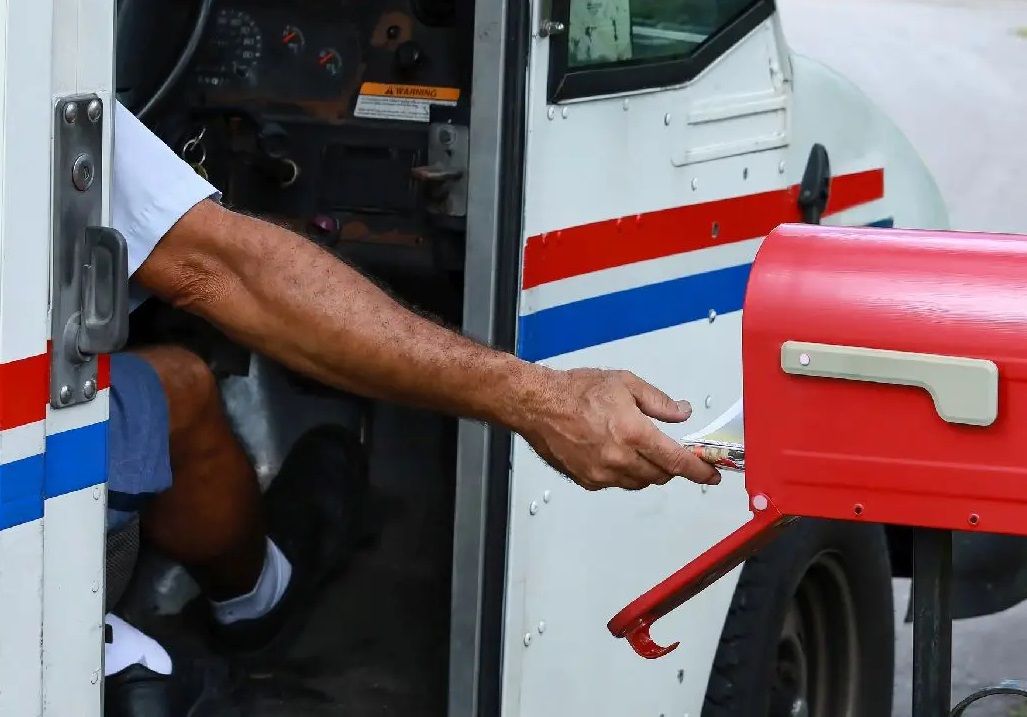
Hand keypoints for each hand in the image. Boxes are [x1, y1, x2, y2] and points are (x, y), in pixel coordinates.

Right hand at [513, 368, 720, 490]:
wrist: (537, 404)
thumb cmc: (575, 391)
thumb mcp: (625, 383)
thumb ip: (659, 402)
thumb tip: (682, 412)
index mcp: (633, 433)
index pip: (677, 461)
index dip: (699, 471)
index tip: (711, 475)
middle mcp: (619, 458)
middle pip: (660, 475)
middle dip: (670, 467)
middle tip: (671, 453)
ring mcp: (602, 473)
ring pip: (639, 482)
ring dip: (648, 471)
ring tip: (638, 448)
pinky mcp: (587, 480)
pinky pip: (616, 483)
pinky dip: (624, 473)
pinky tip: (615, 454)